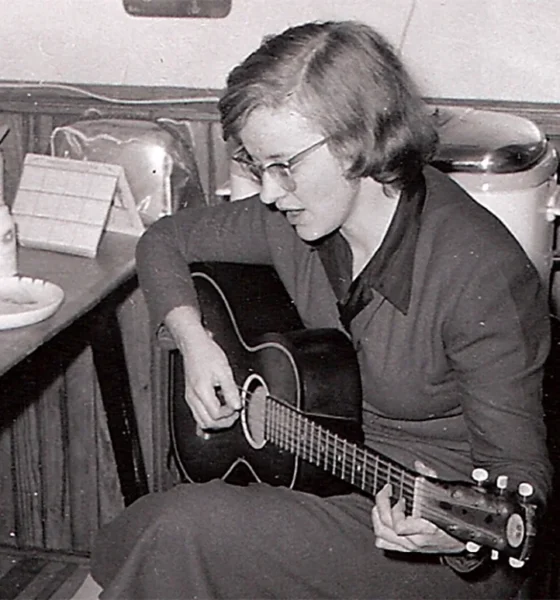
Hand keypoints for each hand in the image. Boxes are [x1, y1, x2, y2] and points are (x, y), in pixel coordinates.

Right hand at [166, 305, 240, 429]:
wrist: (194, 345)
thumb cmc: (207, 354)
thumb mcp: (224, 370)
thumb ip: (230, 390)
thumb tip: (237, 405)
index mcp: (202, 391)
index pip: (216, 414)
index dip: (229, 414)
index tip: (237, 406)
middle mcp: (193, 397)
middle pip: (207, 422)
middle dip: (223, 421)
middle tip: (234, 413)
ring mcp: (190, 398)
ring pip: (201, 421)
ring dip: (216, 421)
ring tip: (227, 412)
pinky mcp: (190, 396)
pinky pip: (198, 414)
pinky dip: (208, 416)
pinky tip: (218, 410)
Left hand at [371, 461, 465, 554]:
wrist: (460, 540)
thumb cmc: (453, 521)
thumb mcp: (445, 497)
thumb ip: (430, 479)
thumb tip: (419, 466)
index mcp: (425, 530)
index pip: (398, 525)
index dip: (394, 509)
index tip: (398, 495)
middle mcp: (414, 541)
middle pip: (385, 527)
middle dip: (381, 506)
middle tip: (386, 493)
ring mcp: (408, 546)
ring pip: (381, 536)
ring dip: (377, 517)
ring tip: (382, 504)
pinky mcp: (405, 549)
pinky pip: (384, 543)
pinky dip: (380, 531)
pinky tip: (384, 519)